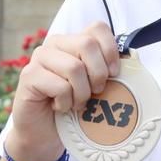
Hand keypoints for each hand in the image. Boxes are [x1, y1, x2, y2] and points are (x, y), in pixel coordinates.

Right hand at [6, 21, 120, 160]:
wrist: (43, 133)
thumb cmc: (73, 107)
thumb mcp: (95, 85)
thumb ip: (108, 69)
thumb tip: (132, 58)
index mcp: (74, 40)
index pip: (97, 28)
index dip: (110, 49)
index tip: (114, 73)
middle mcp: (55, 43)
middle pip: (87, 44)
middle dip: (98, 73)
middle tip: (96, 92)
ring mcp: (40, 58)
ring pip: (74, 67)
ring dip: (82, 93)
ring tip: (77, 103)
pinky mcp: (29, 76)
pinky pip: (59, 86)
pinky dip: (66, 102)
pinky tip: (60, 107)